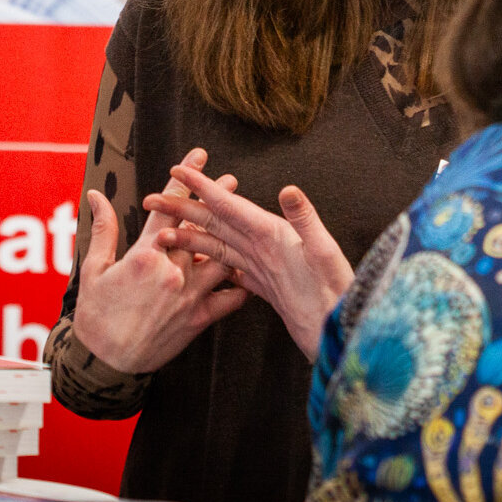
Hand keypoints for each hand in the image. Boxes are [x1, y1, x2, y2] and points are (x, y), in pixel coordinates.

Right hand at [70, 149, 248, 374]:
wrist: (105, 363)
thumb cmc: (96, 317)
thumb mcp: (93, 268)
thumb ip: (103, 229)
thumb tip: (95, 196)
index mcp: (145, 255)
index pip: (168, 206)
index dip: (184, 179)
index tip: (197, 157)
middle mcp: (172, 270)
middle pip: (200, 227)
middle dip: (217, 202)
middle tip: (232, 181)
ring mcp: (189, 294)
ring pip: (221, 258)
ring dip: (234, 238)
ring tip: (247, 220)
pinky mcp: (199, 319)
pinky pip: (229, 299)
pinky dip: (241, 287)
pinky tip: (250, 275)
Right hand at [146, 160, 352, 360]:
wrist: (347, 331)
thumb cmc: (340, 293)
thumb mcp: (324, 254)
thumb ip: (307, 221)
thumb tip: (290, 189)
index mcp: (274, 233)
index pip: (231, 205)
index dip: (203, 187)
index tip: (178, 170)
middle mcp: (268, 245)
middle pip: (217, 221)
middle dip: (185, 209)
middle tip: (154, 198)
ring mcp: (266, 266)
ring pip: (219, 245)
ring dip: (191, 237)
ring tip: (162, 234)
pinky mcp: (269, 287)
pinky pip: (232, 270)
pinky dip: (211, 263)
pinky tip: (198, 263)